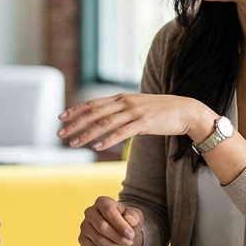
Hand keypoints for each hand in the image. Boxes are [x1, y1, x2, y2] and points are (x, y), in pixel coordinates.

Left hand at [57, 93, 212, 150]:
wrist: (185, 110)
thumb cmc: (160, 111)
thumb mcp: (137, 107)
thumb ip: (121, 110)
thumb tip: (106, 117)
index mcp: (121, 97)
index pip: (92, 103)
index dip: (75, 110)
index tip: (60, 118)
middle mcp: (125, 102)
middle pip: (94, 112)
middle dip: (75, 123)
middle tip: (60, 134)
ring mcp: (134, 112)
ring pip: (104, 123)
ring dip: (87, 134)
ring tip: (73, 144)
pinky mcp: (144, 123)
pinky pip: (123, 132)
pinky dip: (109, 139)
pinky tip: (98, 147)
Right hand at [79, 196, 143, 245]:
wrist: (119, 229)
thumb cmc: (126, 220)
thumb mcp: (135, 215)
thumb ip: (134, 216)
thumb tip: (130, 219)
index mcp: (102, 202)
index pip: (108, 211)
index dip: (120, 225)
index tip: (131, 234)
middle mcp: (90, 212)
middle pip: (102, 226)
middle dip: (118, 237)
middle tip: (128, 241)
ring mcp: (84, 226)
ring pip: (98, 239)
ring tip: (121, 245)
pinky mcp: (82, 239)